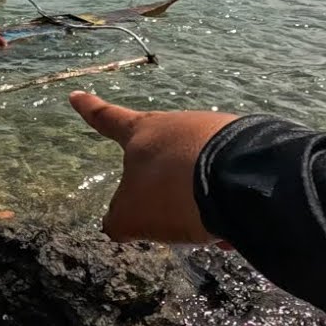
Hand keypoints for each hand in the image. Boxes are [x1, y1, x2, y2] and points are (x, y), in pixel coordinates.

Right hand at [69, 91, 238, 243]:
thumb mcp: (132, 215)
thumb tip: (119, 223)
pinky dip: (225, 206)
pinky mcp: (248, 146)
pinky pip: (229, 182)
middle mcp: (178, 125)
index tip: (77, 95)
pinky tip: (232, 227)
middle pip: (162, 156)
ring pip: (199, 174)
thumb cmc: (171, 190)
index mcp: (142, 134)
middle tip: (168, 210)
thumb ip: (119, 219)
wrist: (240, 179)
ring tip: (209, 230)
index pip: (108, 119)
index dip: (91, 110)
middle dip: (163, 184)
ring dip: (198, 204)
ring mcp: (216, 132)